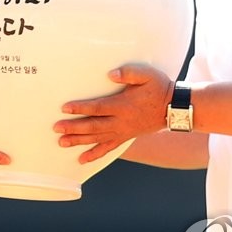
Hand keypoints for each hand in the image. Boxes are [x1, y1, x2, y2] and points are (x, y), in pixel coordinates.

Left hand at [54, 63, 173, 163]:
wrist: (174, 107)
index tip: (65, 108)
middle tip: (56, 128)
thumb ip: (128, 73)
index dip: (81, 108)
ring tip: (62, 143)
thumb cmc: (159, 88)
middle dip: (73, 127)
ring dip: (79, 141)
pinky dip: (95, 154)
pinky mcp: (125, 137)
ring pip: (97, 138)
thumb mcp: (147, 75)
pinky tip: (82, 159)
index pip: (97, 107)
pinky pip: (108, 148)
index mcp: (123, 105)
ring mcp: (123, 131)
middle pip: (93, 126)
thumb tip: (110, 74)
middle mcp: (121, 121)